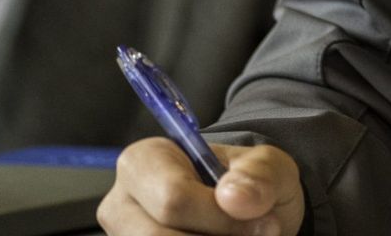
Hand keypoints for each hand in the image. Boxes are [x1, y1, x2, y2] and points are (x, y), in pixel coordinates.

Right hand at [99, 138, 306, 235]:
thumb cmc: (249, 184)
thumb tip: (233, 197)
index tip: (267, 222)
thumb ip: (260, 174)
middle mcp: (121, 205)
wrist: (245, 214)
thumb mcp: (270, 166)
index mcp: (144, 161)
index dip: (222, 220)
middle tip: (263, 234)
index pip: (173, 199)